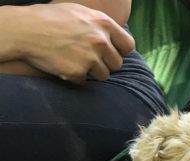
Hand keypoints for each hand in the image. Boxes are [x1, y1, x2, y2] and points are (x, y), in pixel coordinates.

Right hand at [16, 3, 134, 81]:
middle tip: (88, 59)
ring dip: (92, 72)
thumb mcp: (80, 13)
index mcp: (103, 23)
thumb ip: (100, 26)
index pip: (128, 45)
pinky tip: (63, 66)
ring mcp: (90, 57)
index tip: (111, 54)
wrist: (25, 29)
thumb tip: (115, 39)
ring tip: (75, 61)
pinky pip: (85, 82)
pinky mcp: (78, 72)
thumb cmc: (50, 18)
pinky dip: (75, 78)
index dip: (120, 51)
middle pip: (117, 64)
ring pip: (103, 75)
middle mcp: (100, 41)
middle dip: (105, 64)